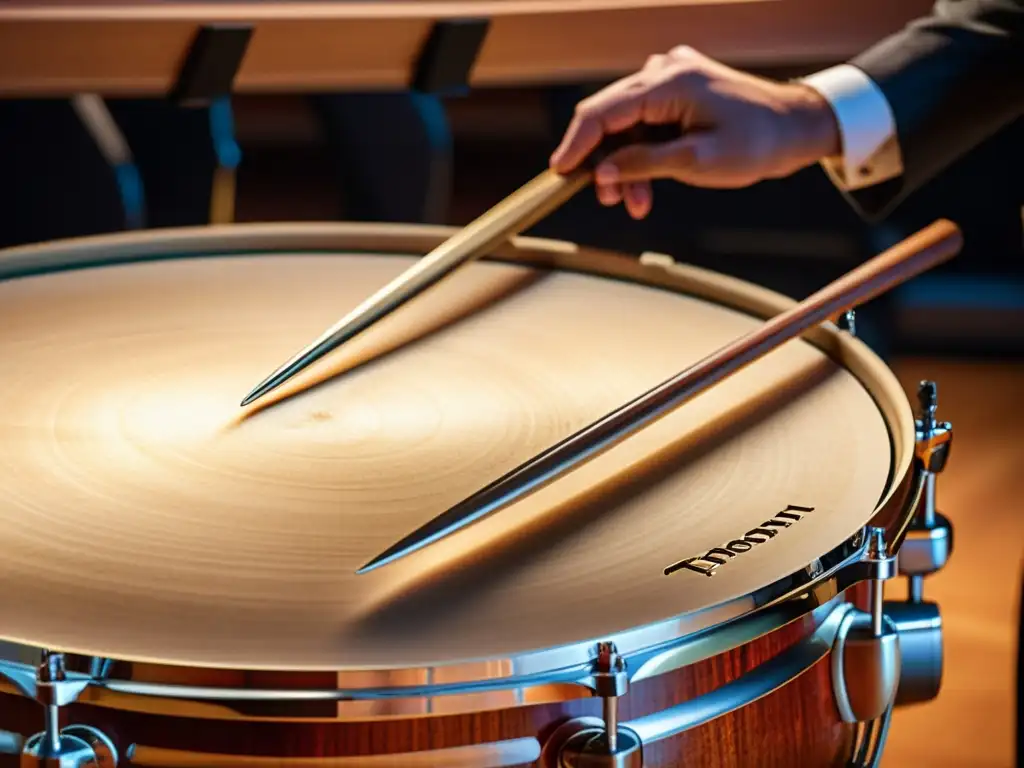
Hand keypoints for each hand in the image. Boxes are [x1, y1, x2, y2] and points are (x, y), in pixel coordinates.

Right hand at [549, 46, 840, 218]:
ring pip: (625, 126)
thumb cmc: (756, 142)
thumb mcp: (697, 161)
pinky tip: (646, 188)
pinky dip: (642, 155)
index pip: (602, 112)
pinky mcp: (676, 92)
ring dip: (625, 166)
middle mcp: (663, 71)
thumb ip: (644, 164)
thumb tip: (600, 174)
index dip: (576, 144)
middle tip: (607, 200)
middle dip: (603, 162)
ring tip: (635, 204)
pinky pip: (644, 124)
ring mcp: (670, 79)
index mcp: (668, 81)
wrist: (795, 128)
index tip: (558, 174)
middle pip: (609, 118)